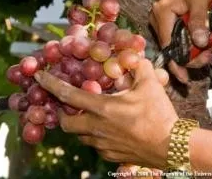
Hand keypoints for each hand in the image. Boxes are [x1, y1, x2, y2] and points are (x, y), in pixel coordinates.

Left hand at [34, 59, 177, 168]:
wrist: (173, 147)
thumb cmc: (160, 114)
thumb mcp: (150, 84)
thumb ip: (137, 65)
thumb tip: (132, 55)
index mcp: (102, 108)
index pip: (67, 95)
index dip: (50, 84)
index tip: (38, 76)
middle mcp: (96, 128)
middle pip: (66, 123)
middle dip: (62, 113)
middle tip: (68, 104)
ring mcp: (102, 145)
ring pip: (80, 136)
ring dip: (80, 124)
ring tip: (91, 115)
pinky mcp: (110, 156)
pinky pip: (95, 145)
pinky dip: (95, 136)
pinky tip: (109, 129)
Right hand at [150, 0, 211, 82]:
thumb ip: (199, 19)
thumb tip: (200, 43)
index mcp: (161, 12)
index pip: (168, 44)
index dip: (177, 63)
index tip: (187, 78)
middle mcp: (159, 20)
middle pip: (175, 48)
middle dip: (197, 55)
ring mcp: (165, 23)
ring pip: (182, 46)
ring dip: (202, 50)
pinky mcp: (173, 25)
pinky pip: (185, 40)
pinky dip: (200, 43)